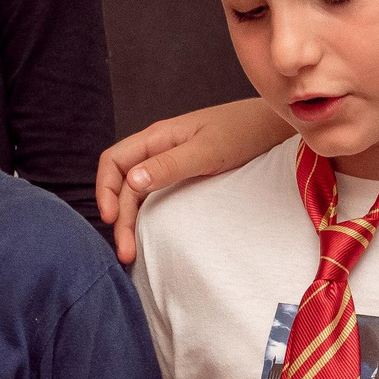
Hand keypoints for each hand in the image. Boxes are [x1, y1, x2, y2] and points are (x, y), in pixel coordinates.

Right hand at [97, 100, 293, 261]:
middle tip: (126, 253)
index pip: (114, 162)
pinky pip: (154, 193)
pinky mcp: (184, 172)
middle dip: (119, 217)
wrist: (273, 126)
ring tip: (132, 251)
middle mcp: (158, 148)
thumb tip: (131, 182)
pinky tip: (149, 233)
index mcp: (157, 137)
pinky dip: (145, 214)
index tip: (112, 220)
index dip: (105, 190)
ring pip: (136, 191)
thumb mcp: (207, 151)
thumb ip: (170, 165)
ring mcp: (170, 161)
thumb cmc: (243, 132)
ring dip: (130, 219)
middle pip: (122, 182)